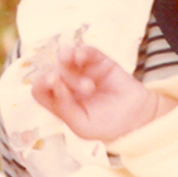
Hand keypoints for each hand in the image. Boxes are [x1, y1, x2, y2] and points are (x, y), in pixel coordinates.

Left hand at [32, 43, 169, 141]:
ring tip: (89, 81)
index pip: (39, 88)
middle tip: (87, 90)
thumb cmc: (108, 126)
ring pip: (65, 58)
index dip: (42, 84)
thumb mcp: (82, 125)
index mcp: (60, 102)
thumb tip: (54, 82)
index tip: (53, 84)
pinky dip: (81, 51)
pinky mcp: (100, 62)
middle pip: (52, 71)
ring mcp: (84, 71)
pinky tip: (82, 57)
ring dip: (70, 65)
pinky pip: (86, 50)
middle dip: (66, 79)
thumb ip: (65, 107)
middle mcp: (68, 84)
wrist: (137, 119)